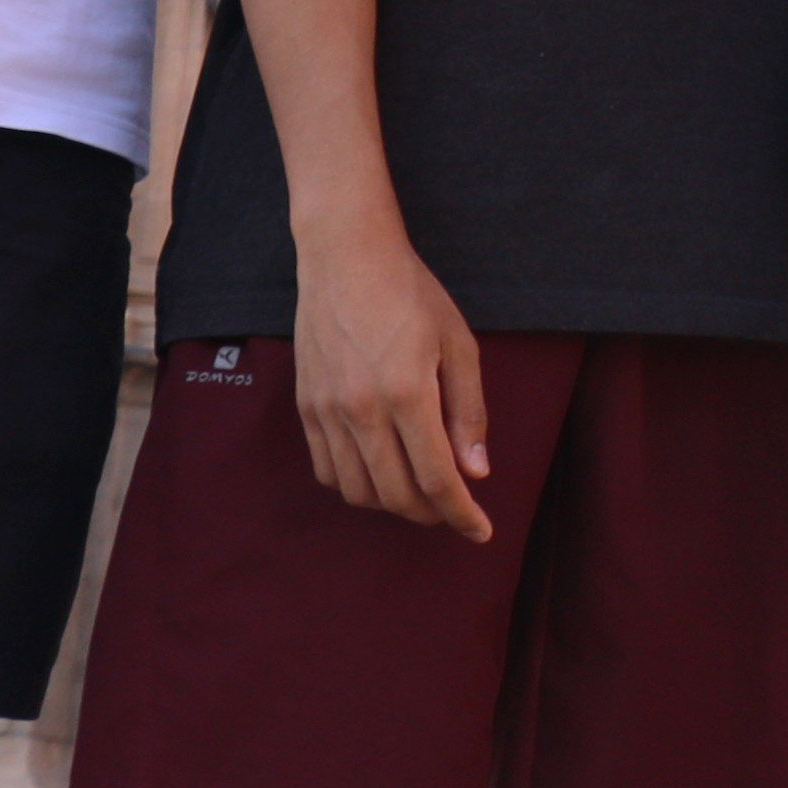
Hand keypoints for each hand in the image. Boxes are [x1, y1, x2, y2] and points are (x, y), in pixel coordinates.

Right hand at [294, 234, 490, 537]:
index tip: (480, 531)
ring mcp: (328, 411)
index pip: (438, 479)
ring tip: (418, 492)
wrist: (345, 256)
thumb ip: (469, 412)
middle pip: (397, 496)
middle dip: (432, 514)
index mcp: (408, 393)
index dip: (463, 515)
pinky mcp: (307, 407)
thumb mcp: (458, 343)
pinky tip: (378, 472)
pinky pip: (328, 471)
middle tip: (453, 509)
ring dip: (393, 505)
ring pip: (359, 492)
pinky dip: (356, 486)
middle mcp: (363, 410)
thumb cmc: (411, 293)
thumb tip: (475, 472)